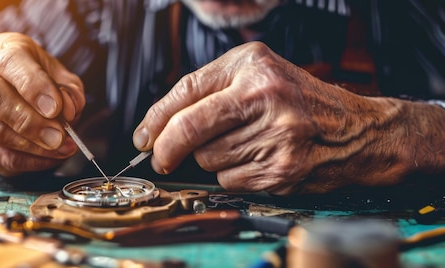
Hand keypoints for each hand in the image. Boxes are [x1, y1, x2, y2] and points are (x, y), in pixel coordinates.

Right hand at [0, 32, 84, 175]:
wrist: (6, 92)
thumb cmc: (36, 81)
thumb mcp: (59, 75)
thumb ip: (68, 90)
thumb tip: (68, 110)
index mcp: (2, 49)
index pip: (11, 62)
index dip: (34, 86)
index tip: (56, 107)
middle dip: (31, 123)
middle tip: (58, 137)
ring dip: (31, 146)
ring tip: (59, 149)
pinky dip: (25, 160)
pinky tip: (47, 159)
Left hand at [133, 41, 415, 194]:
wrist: (355, 131)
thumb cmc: (300, 102)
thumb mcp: (257, 75)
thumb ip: (210, 91)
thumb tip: (158, 127)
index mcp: (252, 65)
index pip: (187, 90)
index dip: (156, 118)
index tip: (142, 137)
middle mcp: (264, 96)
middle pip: (190, 129)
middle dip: (166, 149)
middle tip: (161, 159)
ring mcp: (274, 134)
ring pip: (207, 158)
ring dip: (211, 159)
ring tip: (242, 145)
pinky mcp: (280, 168)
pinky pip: (229, 180)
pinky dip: (233, 176)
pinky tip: (256, 160)